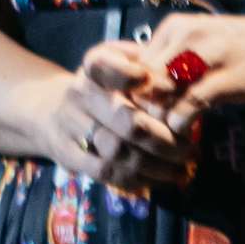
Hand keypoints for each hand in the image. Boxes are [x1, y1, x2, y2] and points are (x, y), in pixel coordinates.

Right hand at [54, 38, 199, 193]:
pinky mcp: (66, 153)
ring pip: (118, 152)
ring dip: (156, 166)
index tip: (169, 89)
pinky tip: (155, 180)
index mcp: (95, 67)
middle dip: (166, 142)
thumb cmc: (105, 86)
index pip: (110, 67)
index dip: (136, 79)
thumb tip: (181, 83)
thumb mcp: (123, 63)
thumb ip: (150, 64)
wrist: (54, 109)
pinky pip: (105, 172)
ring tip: (181, 169)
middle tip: (190, 150)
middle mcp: (80, 93)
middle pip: (129, 123)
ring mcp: (70, 124)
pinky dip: (135, 180)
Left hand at [134, 9, 244, 137]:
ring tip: (164, 139)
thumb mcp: (206, 46)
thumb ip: (175, 64)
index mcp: (174, 29)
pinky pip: (186, 107)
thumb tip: (142, 92)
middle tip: (146, 135)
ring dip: (156, 123)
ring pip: (157, 95)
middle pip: (138, 82)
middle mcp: (183, 37)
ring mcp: (204, 56)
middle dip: (138, 112)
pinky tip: (186, 137)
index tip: (135, 117)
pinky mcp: (227, 78)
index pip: (130, 66)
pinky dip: (179, 127)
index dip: (129, 96)